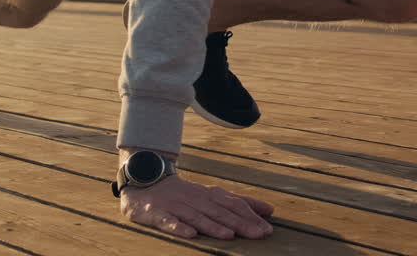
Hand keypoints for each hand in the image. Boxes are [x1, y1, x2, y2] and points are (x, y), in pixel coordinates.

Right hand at [118, 174, 274, 239]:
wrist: (146, 180)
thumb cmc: (185, 194)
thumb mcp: (213, 195)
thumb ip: (240, 203)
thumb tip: (270, 210)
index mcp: (210, 195)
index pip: (234, 204)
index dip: (251, 215)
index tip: (268, 228)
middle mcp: (196, 199)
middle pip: (220, 211)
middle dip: (239, 223)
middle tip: (258, 234)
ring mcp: (177, 206)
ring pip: (197, 216)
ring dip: (213, 226)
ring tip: (229, 235)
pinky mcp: (157, 213)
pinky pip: (168, 221)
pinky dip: (179, 227)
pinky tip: (190, 234)